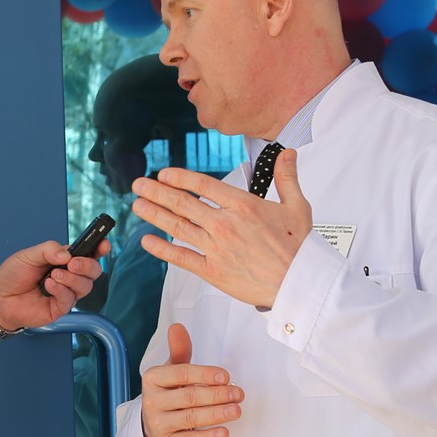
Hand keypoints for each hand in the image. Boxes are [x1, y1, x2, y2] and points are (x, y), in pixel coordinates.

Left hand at [0, 238, 108, 331]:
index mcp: (64, 260)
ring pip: (85, 286)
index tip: (103, 244)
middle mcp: (69, 276)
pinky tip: (49, 286)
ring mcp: (66, 293)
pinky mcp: (60, 308)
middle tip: (72, 264)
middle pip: (93, 271)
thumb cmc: (12, 275)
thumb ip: (48, 249)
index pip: (88, 253)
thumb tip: (67, 254)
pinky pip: (70, 299)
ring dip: (71, 279)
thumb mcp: (29, 255)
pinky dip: (61, 290)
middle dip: (87, 266)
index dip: (99, 248)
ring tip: (53, 276)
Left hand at [131, 152, 311, 307]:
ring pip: (177, 227)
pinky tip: (147, 241)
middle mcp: (224, 224)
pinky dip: (162, 249)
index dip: (178, 177)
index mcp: (242, 205)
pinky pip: (181, 258)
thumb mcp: (297, 206)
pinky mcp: (213, 271)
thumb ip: (287, 178)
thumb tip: (287, 154)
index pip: (202, 184)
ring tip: (137, 205)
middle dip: (156, 192)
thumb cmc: (298, 248)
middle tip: (139, 185)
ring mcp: (216, 248)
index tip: (163, 174)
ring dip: (154, 214)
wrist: (299, 282)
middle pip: (182, 203)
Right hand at [140, 323, 242, 436]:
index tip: (224, 376)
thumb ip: (179, 351)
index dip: (204, 375)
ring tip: (236, 410)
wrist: (152, 427)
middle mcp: (152, 401)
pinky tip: (224, 432)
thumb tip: (177, 327)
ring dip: (217, 414)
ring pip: (191, 418)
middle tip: (238, 394)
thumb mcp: (171, 371)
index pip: (181, 374)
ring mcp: (158, 423)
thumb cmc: (168, 394)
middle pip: (189, 396)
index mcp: (153, 378)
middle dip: (217, 395)